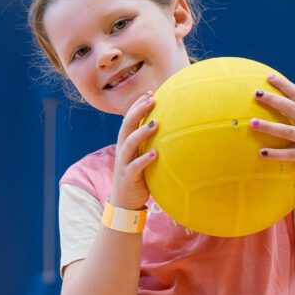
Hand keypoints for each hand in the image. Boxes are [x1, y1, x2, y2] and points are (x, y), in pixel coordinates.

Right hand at [108, 92, 159, 212]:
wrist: (125, 202)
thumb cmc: (138, 176)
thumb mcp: (142, 156)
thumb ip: (150, 143)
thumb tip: (172, 128)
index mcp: (126, 143)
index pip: (128, 119)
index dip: (137, 105)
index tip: (151, 92)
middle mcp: (122, 150)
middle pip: (126, 125)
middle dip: (138, 111)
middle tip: (152, 100)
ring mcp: (124, 163)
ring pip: (128, 143)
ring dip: (142, 132)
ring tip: (156, 124)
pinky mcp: (128, 177)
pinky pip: (135, 167)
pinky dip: (144, 159)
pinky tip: (156, 154)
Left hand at [250, 73, 294, 182]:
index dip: (284, 85)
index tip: (269, 76)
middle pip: (291, 108)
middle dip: (273, 100)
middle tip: (256, 93)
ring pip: (287, 131)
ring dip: (268, 127)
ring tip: (252, 122)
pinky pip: (288, 154)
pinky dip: (275, 154)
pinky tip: (261, 152)